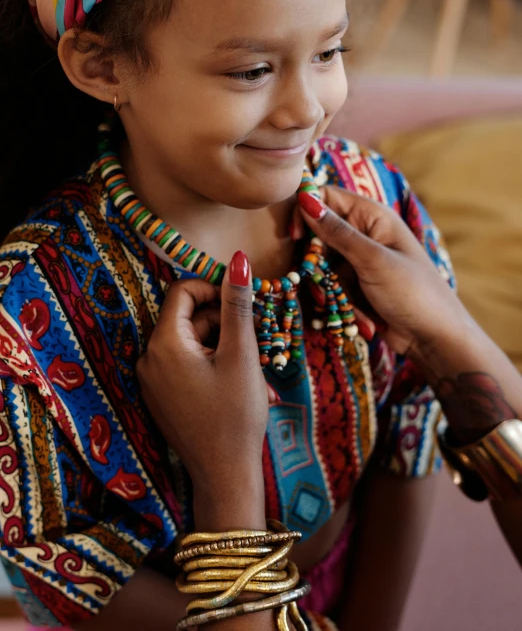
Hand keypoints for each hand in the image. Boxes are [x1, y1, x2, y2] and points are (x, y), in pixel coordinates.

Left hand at [136, 251, 267, 495]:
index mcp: (164, 344)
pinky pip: (183, 364)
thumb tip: (238, 259)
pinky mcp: (160, 397)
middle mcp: (149, 359)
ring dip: (220, 343)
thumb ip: (237, 303)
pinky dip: (209, 362)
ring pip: (188, 341)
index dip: (214, 289)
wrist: (224, 475)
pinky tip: (235, 382)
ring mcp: (152, 381)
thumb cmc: (235, 415)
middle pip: (185, 317)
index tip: (242, 303)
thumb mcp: (241, 353)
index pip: (182, 291)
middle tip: (253, 340)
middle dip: (221, 321)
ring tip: (250, 368)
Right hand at [297, 187, 464, 355]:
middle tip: (324, 282)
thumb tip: (305, 199)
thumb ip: (337, 231)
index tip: (294, 237)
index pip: (325, 196)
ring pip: (320, 264)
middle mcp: (363, 233)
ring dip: (330, 287)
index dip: (305, 211)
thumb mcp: (372, 260)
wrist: (434, 338)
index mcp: (372, 216)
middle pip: (317, 233)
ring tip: (351, 305)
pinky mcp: (355, 284)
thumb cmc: (413, 292)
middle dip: (315, 260)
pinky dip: (339, 301)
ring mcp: (358, 260)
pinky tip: (361, 317)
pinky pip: (331, 286)